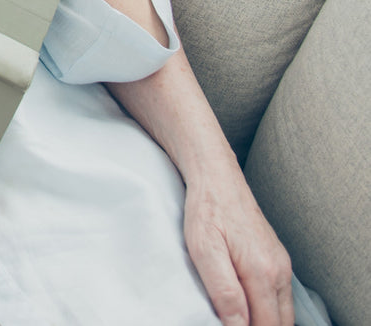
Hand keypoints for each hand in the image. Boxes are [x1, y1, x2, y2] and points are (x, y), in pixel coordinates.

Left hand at [183, 174, 292, 325]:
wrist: (216, 176)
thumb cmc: (206, 209)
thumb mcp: (204, 249)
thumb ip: (224, 291)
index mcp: (263, 272)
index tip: (227, 325)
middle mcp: (279, 271)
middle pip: (280, 323)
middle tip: (230, 322)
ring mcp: (282, 264)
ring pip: (283, 312)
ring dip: (265, 321)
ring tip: (237, 316)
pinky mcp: (277, 259)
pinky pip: (280, 296)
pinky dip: (268, 308)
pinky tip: (247, 304)